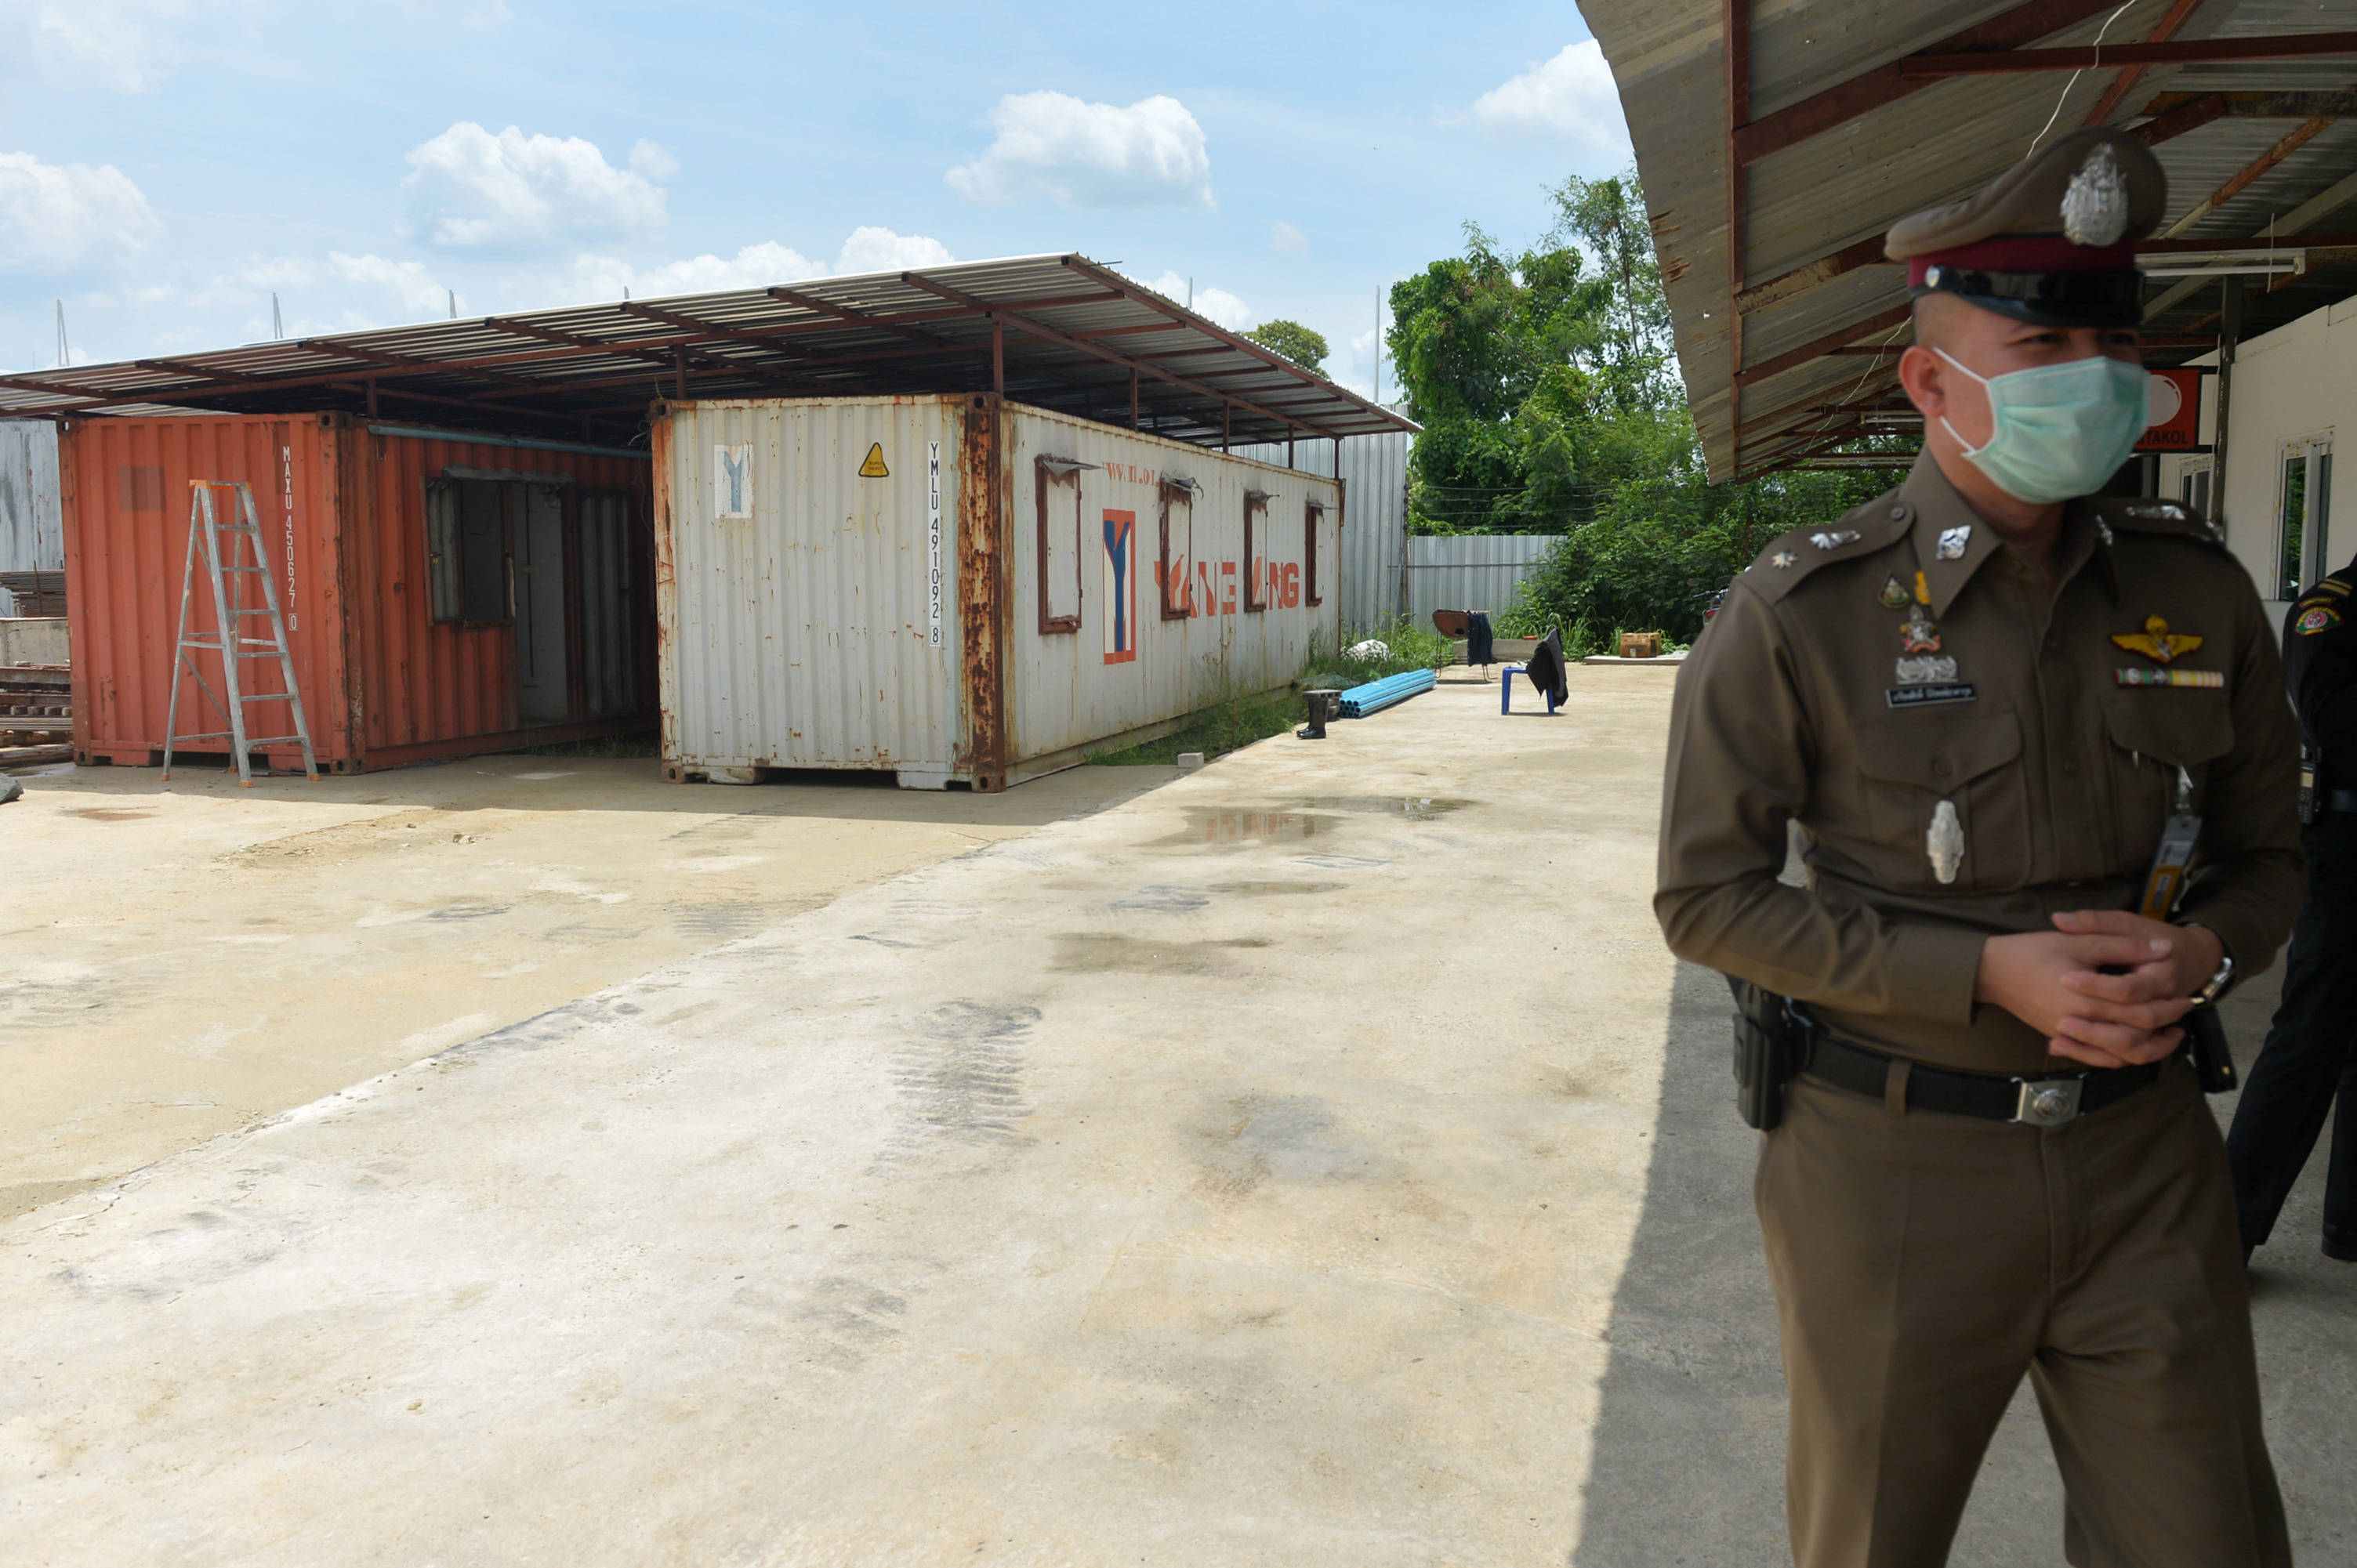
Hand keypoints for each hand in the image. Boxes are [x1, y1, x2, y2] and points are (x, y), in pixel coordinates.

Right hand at [1974, 911, 2206, 1068]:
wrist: (1992, 971)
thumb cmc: (2033, 951)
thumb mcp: (2080, 940)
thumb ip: (2122, 946)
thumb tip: (2163, 949)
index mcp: (2087, 998)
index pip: (2139, 1007)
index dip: (2167, 1002)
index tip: (2186, 994)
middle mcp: (2080, 1022)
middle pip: (2134, 1034)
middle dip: (2164, 1023)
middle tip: (2184, 1012)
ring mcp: (2069, 1034)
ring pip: (2119, 1054)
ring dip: (2149, 1048)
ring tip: (2169, 1036)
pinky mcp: (2061, 1037)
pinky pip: (2097, 1058)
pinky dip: (2120, 1057)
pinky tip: (2134, 1047)